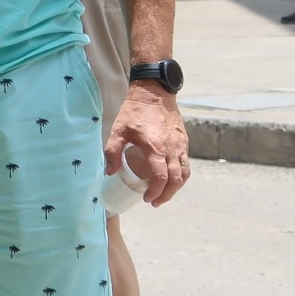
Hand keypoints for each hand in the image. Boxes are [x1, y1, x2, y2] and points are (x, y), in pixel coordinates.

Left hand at [106, 84, 189, 205]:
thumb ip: (112, 152)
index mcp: (155, 146)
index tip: (146, 198)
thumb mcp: (118, 130)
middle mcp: (172, 148)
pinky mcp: (184, 142)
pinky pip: (186, 164)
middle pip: (175, 180)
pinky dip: (180, 176)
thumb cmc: (134, 111)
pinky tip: (170, 180)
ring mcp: (181, 145)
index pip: (160, 177)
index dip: (155, 191)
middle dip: (166, 195)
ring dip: (176, 188)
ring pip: (184, 174)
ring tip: (163, 195)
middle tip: (154, 202)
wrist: (154, 93)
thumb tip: (109, 172)